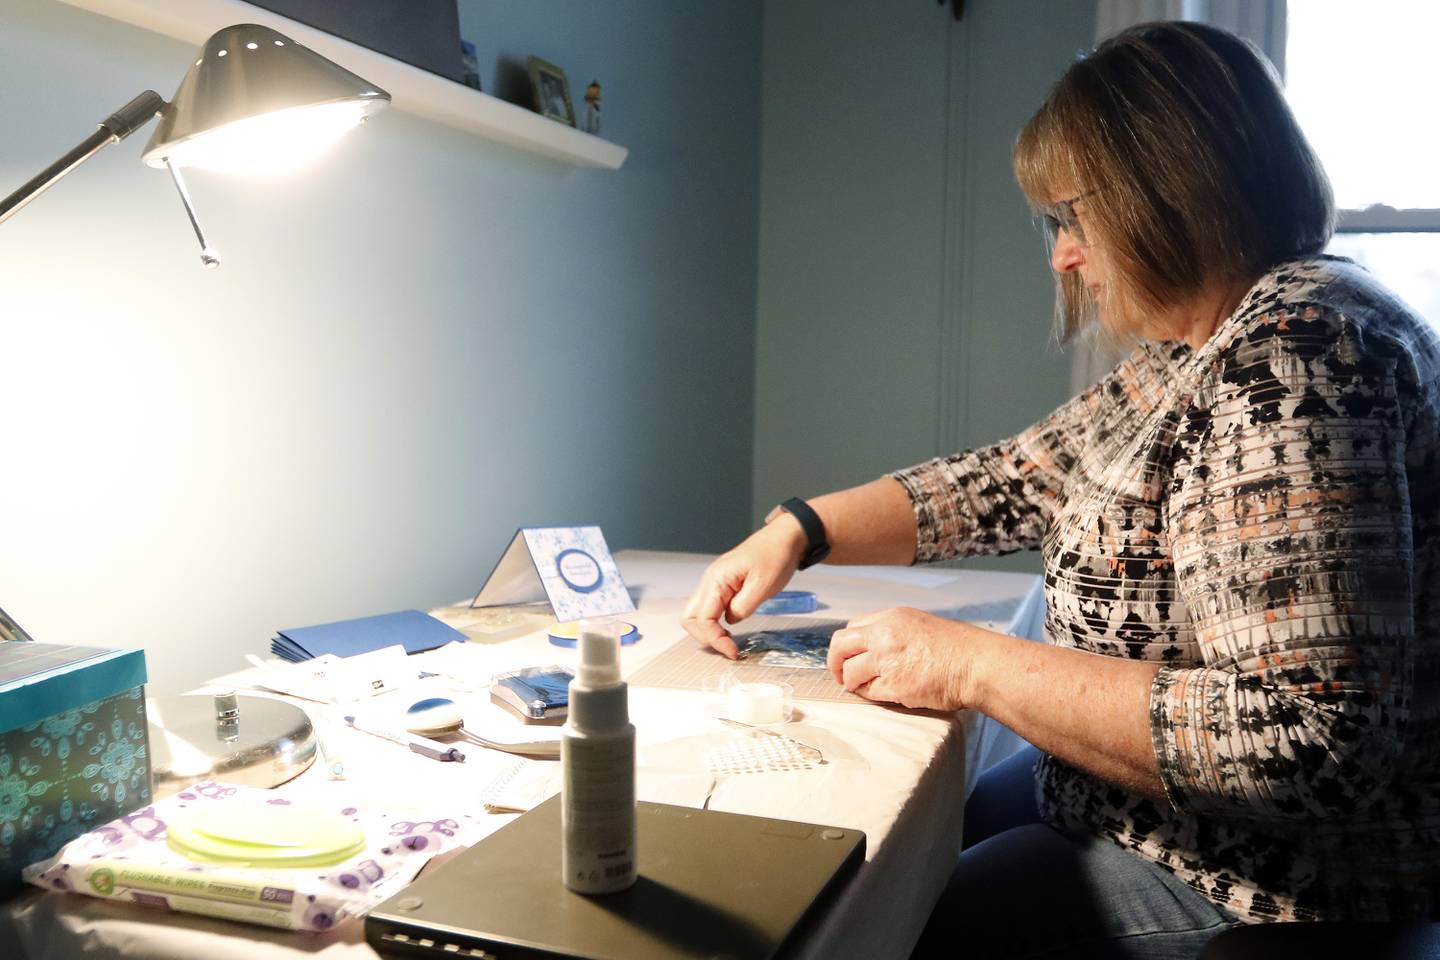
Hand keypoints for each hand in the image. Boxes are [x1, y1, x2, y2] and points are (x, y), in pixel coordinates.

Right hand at [680, 517, 806, 657]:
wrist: (784, 538)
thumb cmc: (775, 556)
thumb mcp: (763, 586)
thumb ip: (743, 607)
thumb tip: (730, 622)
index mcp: (717, 580)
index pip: (703, 619)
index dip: (715, 639)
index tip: (733, 652)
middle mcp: (710, 581)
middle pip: (690, 618)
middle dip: (705, 637)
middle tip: (728, 647)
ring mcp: (714, 583)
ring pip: (696, 614)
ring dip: (709, 631)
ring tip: (730, 640)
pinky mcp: (722, 586)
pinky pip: (709, 608)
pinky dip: (715, 623)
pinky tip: (730, 628)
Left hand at [827, 607, 987, 710]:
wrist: (976, 665)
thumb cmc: (956, 649)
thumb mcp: (919, 625)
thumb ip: (893, 632)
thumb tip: (872, 648)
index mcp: (891, 618)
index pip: (852, 628)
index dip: (846, 645)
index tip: (847, 656)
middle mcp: (883, 635)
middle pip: (840, 646)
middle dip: (835, 663)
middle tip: (840, 675)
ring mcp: (886, 660)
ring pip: (850, 672)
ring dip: (852, 682)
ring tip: (863, 687)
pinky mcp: (894, 686)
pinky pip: (869, 693)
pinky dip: (870, 695)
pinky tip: (883, 694)